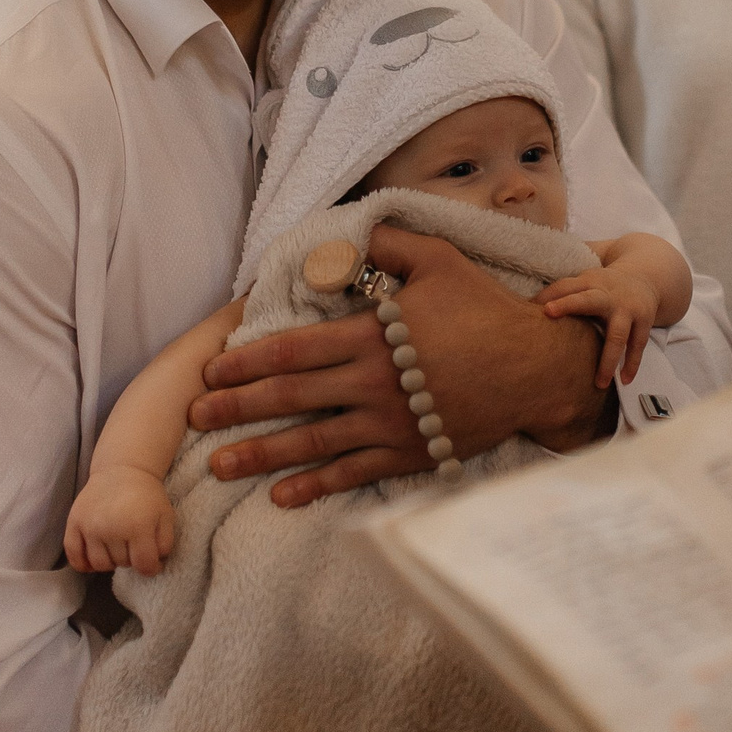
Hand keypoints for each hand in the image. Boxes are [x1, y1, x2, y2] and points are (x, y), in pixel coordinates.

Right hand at [64, 464, 176, 577]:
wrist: (122, 470)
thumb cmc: (146, 496)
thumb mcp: (166, 517)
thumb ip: (165, 544)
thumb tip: (153, 567)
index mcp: (138, 526)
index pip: (144, 565)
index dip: (151, 568)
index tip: (151, 563)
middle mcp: (112, 528)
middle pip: (122, 564)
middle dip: (131, 559)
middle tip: (133, 545)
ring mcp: (90, 526)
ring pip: (100, 564)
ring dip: (111, 561)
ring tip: (116, 548)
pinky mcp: (74, 523)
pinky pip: (74, 555)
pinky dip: (82, 564)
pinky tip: (92, 561)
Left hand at [190, 223, 609, 507]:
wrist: (535, 367)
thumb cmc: (486, 310)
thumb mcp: (440, 260)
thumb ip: (390, 245)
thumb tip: (350, 235)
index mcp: (372, 335)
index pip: (293, 348)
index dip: (246, 359)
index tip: (211, 368)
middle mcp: (372, 383)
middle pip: (290, 396)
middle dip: (237, 406)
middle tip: (195, 415)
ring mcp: (389, 423)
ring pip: (312, 441)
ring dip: (261, 453)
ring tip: (220, 464)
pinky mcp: (409, 452)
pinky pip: (353, 473)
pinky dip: (314, 486)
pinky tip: (281, 496)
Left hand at [540, 264, 659, 390]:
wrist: (645, 277)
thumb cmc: (603, 286)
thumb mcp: (584, 281)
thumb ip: (561, 292)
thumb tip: (523, 307)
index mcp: (589, 282)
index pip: (565, 287)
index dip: (550, 296)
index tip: (534, 307)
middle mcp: (608, 294)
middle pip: (588, 300)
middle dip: (569, 305)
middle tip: (549, 313)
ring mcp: (628, 308)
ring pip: (618, 335)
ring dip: (608, 360)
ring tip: (599, 384)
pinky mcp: (644, 321)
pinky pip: (637, 345)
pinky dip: (632, 363)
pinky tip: (624, 380)